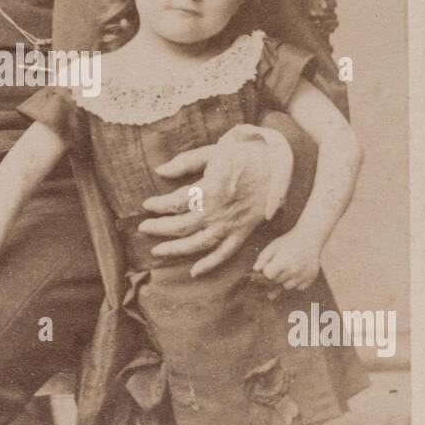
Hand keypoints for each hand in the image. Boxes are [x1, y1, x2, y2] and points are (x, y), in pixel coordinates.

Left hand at [139, 124, 291, 277]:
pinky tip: (194, 271)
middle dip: (159, 229)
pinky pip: (225, 254)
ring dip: (176, 250)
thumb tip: (160, 171)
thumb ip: (186, 162)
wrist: (280, 166)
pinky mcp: (243, 233)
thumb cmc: (245, 155)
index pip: (175, 203)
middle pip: (182, 226)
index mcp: (210, 189)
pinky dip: (209, 265)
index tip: (147, 205)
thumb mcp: (214, 152)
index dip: (158, 206)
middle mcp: (218, 211)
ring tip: (158, 251)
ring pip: (198, 244)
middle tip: (144, 228)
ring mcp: (231, 225)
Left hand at [253, 230, 320, 290]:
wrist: (309, 237)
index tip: (269, 265)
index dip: (267, 271)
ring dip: (285, 280)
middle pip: (277, 282)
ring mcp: (304, 275)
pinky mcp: (311, 278)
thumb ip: (262, 258)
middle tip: (280, 264)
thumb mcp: (273, 246)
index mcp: (283, 261)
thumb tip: (255, 270)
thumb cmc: (288, 241)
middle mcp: (294, 270)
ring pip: (287, 287)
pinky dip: (297, 282)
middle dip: (275, 275)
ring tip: (289, 267)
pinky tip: (297, 271)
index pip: (268, 275)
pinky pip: (299, 287)